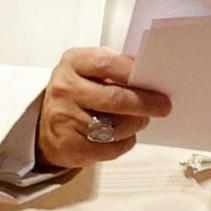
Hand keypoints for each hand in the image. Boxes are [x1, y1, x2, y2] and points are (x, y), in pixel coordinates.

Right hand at [35, 47, 171, 169]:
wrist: (46, 125)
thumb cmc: (77, 94)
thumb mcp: (88, 71)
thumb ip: (115, 69)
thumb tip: (150, 76)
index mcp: (73, 63)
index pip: (107, 63)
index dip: (133, 72)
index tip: (154, 79)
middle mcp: (65, 89)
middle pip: (114, 98)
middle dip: (145, 103)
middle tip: (163, 106)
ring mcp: (65, 118)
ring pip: (116, 126)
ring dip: (135, 124)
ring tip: (139, 120)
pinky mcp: (70, 145)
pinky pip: (110, 147)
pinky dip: (124, 142)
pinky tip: (122, 135)